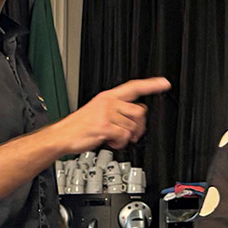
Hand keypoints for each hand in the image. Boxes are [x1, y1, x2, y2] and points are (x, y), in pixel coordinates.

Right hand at [52, 78, 170, 154]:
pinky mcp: (105, 127)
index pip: (134, 86)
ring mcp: (107, 114)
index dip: (151, 85)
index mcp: (107, 96)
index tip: (164, 83)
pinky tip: (112, 142)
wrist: (62, 135)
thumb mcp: (98, 111)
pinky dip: (120, 143)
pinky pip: (124, 136)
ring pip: (132, 126)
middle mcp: (108, 102)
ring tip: (116, 138)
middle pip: (139, 111)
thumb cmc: (78, 126)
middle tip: (133, 134)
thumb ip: (117, 110)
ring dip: (127, 137)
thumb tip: (136, 117)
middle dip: (139, 126)